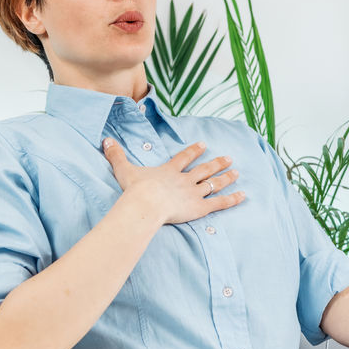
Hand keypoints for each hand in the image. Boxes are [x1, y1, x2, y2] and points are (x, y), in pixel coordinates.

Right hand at [102, 138, 243, 224]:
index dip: (194, 151)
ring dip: (226, 177)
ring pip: (214, 183)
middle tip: (229, 157)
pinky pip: (219, 202)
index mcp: (170, 171)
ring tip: (237, 172)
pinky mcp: (200, 207)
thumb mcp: (123, 170)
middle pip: (204, 169)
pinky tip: (243, 195)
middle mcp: (185, 180)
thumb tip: (105, 141)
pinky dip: (232, 199)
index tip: (203, 144)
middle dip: (217, 163)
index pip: (184, 158)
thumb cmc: (135, 189)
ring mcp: (194, 193)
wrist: (146, 204)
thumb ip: (116, 156)